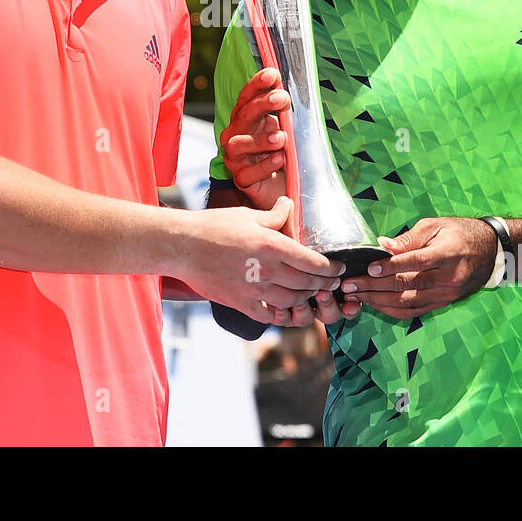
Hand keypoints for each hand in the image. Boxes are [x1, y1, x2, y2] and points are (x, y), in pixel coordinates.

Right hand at [177, 197, 345, 324]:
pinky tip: (285, 309)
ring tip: (311, 293)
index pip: (312, 262)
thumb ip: (274, 215)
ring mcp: (254, 290)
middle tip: (332, 283)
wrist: (182, 246)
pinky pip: (268, 315)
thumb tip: (289, 205)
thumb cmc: (213, 226)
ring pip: (292, 302)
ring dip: (306, 299)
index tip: (339, 269)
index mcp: (272, 246)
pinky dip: (281, 314)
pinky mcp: (240, 303)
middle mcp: (267, 271)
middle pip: (307, 284)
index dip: (330, 268)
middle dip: (324, 284)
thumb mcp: (247, 215)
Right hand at [219, 68, 289, 210]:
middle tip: (281, 99)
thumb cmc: (280, 152)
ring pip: (238, 144)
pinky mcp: (241, 180)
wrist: (279, 188)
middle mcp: (236, 135)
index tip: (272, 74)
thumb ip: (282, 111)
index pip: (247, 97)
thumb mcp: (284, 128)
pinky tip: (279, 160)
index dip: (257, 84)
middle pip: (243, 115)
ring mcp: (236, 159)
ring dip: (260, 139)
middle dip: (261, 105)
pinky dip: (264, 166)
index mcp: (246, 119)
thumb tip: (288, 86)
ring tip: (281, 138)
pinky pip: (247, 174)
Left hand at [340, 218, 498, 319]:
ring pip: (408, 303)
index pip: (415, 263)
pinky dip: (393, 309)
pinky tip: (375, 304)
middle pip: (407, 286)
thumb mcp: (436, 225)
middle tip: (350, 285)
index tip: (368, 269)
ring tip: (356, 295)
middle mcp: (448, 278)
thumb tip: (382, 244)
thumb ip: (409, 238)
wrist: (491, 251)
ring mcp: (447, 294)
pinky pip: (415, 311)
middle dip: (375, 287)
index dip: (390, 267)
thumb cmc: (460, 233)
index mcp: (447, 254)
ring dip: (379, 301)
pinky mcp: (444, 303)